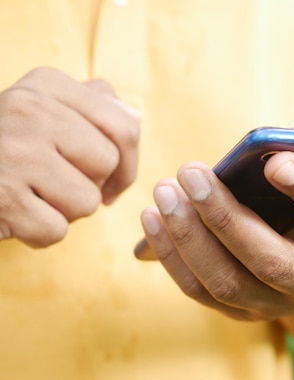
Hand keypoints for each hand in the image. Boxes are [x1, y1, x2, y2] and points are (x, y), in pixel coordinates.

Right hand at [0, 67, 140, 246]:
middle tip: (58, 183)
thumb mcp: (41, 107)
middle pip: (108, 164)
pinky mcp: (3, 199)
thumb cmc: (5, 143)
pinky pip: (56, 231)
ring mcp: (14, 154)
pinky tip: (16, 215)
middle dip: (93, 184)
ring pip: (88, 201)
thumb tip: (133, 116)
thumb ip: (91, 105)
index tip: (114, 177)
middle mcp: (29, 111)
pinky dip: (40, 233)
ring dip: (66, 210)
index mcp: (46, 84)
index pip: (125, 127)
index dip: (129, 162)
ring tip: (34, 196)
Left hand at [139, 151, 293, 323]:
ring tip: (164, 192)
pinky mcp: (240, 312)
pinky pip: (199, 291)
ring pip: (225, 282)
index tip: (276, 161)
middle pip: (268, 258)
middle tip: (190, 172)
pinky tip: (152, 219)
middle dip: (225, 217)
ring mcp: (274, 304)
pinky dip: (171, 256)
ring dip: (188, 237)